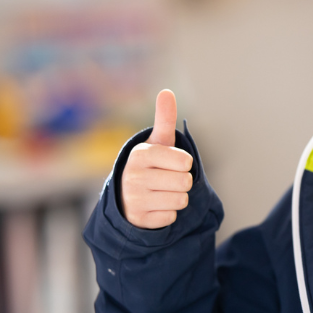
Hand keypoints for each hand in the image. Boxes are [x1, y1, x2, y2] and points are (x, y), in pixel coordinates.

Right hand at [121, 89, 193, 228]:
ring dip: (177, 198)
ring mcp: (134, 200)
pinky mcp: (139, 220)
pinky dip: (168, 213)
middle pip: (185, 182)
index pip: (184, 161)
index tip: (173, 163)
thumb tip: (166, 92)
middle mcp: (134, 177)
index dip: (184, 164)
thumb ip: (164, 118)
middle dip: (182, 182)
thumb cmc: (151, 165)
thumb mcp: (157, 142)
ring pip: (180, 201)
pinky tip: (155, 206)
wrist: (127, 196)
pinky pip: (171, 217)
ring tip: (162, 192)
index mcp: (140, 155)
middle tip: (167, 179)